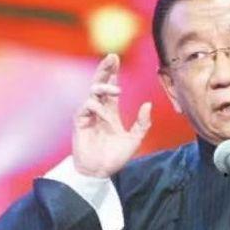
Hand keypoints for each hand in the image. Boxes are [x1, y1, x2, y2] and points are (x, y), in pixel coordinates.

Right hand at [72, 54, 151, 177]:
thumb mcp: (134, 139)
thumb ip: (142, 123)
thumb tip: (148, 104)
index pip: (111, 87)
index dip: (113, 73)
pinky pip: (86, 108)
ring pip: (92, 92)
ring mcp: (89, 115)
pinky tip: (105, 115)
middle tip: (112, 57)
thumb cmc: (115, 156)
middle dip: (105, 69)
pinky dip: (97, 108)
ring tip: (117, 90)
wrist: (100, 172)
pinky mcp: (81, 123)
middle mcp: (99, 110)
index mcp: (111, 112)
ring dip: (104, 88)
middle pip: (99, 83)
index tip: (116, 59)